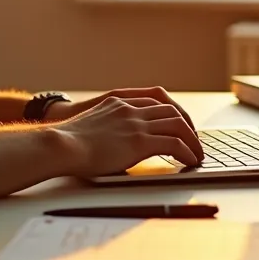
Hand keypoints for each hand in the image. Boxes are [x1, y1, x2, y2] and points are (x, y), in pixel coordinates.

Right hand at [52, 96, 204, 176]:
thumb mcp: (91, 125)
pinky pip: (174, 143)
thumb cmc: (68, 143)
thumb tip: (114, 148)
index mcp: (118, 101)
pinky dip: (186, 151)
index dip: (171, 113)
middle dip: (186, 125)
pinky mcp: (140, 141)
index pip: (155, 99)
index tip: (179, 125)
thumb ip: (107, 128)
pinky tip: (189, 161)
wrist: (61, 145)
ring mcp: (136, 123)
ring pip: (177, 125)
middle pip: (171, 109)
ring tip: (197, 153)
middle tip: (193, 141)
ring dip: (191, 140)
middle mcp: (130, 108)